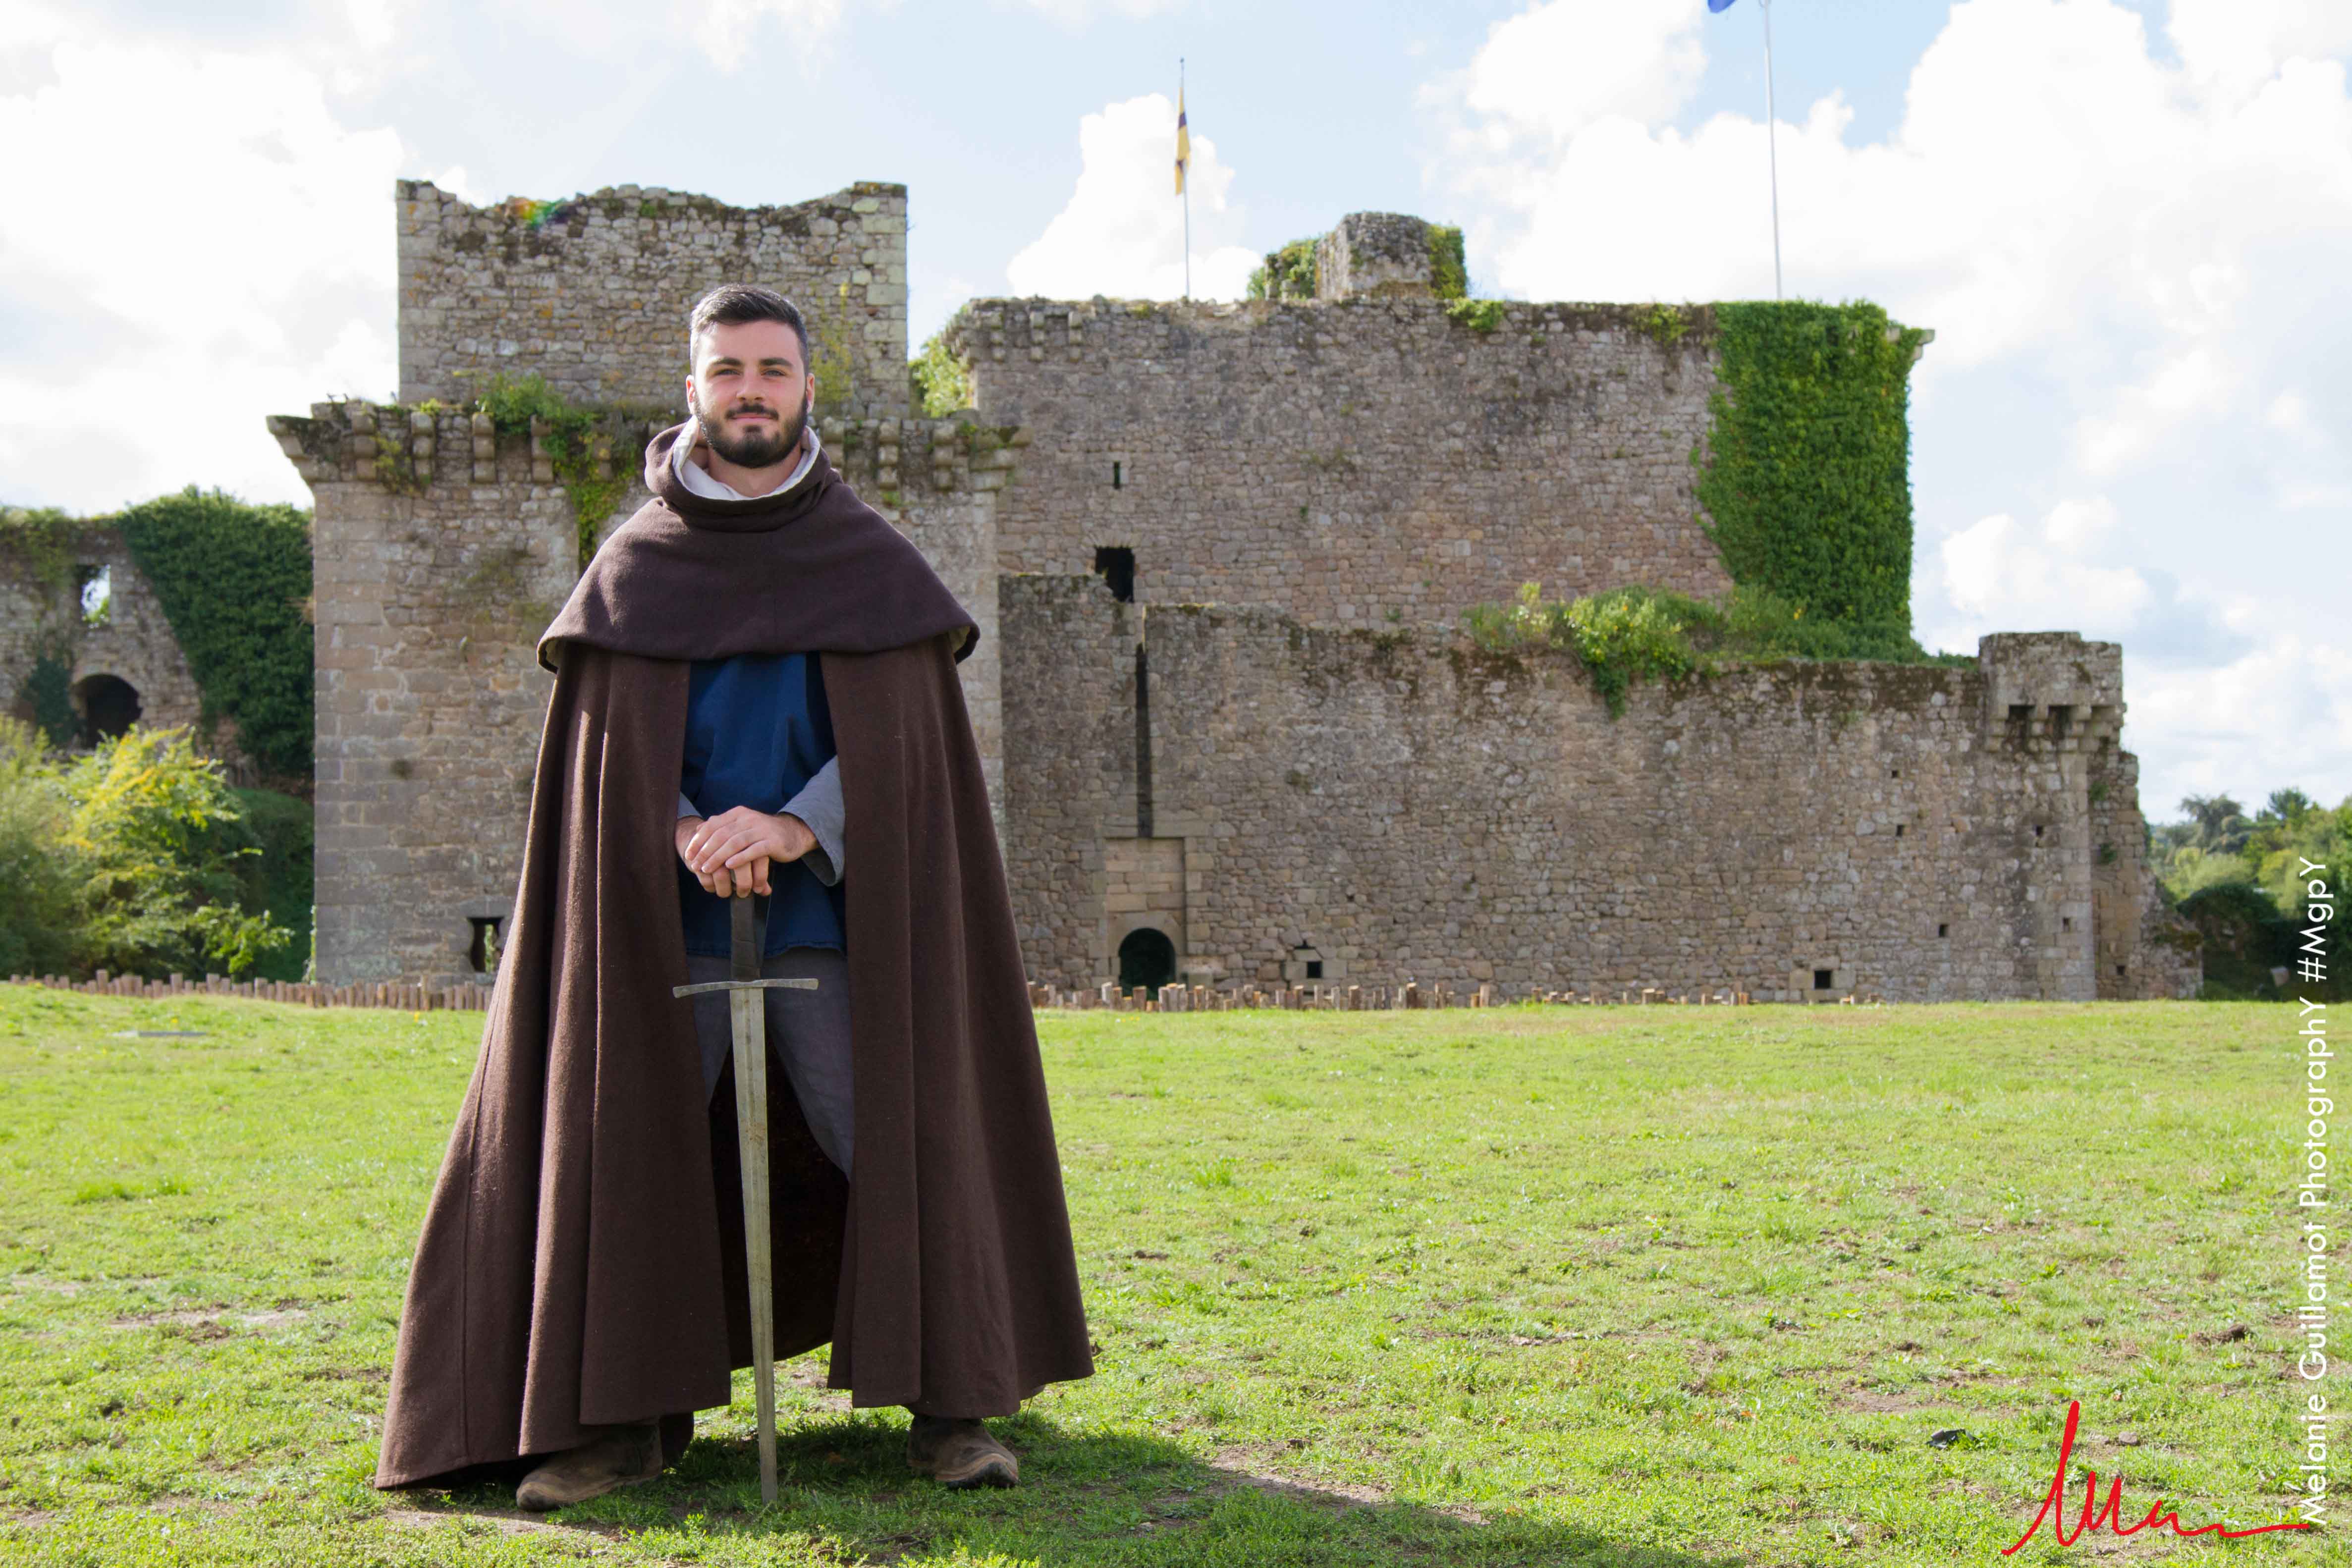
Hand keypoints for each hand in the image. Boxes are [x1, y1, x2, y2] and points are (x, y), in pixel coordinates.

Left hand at [677, 807, 815, 896]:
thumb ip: (722, 827)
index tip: (688, 855)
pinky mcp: (772, 841)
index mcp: (738, 814)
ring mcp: (761, 829)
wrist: (793, 832)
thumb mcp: (741, 826)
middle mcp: (748, 818)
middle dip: (705, 852)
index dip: (699, 841)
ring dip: (718, 857)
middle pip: (721, 835)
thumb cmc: (762, 833)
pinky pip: (753, 850)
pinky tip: (729, 866)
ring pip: (735, 843)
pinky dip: (740, 858)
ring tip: (707, 869)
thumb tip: (698, 829)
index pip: (712, 825)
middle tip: (695, 866)